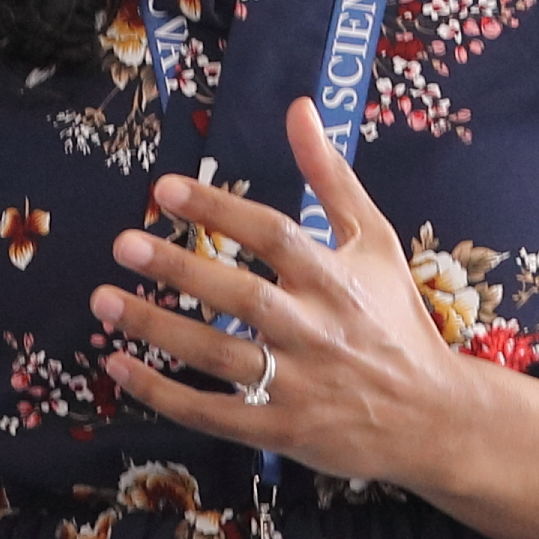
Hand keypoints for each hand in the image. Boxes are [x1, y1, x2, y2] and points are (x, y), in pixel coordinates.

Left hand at [94, 98, 538, 538]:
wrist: (434, 416)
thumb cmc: (396, 320)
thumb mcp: (375, 241)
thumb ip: (331, 177)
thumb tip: (300, 109)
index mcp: (335, 279)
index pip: (273, 235)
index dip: (220, 210)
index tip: (165, 190)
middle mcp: (315, 329)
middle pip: (240, 296)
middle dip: (180, 268)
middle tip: (123, 243)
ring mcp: (299, 383)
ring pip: (219, 356)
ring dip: (158, 329)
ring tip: (103, 301)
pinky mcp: (283, 430)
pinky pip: (214, 413)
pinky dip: (165, 394)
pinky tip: (119, 368)